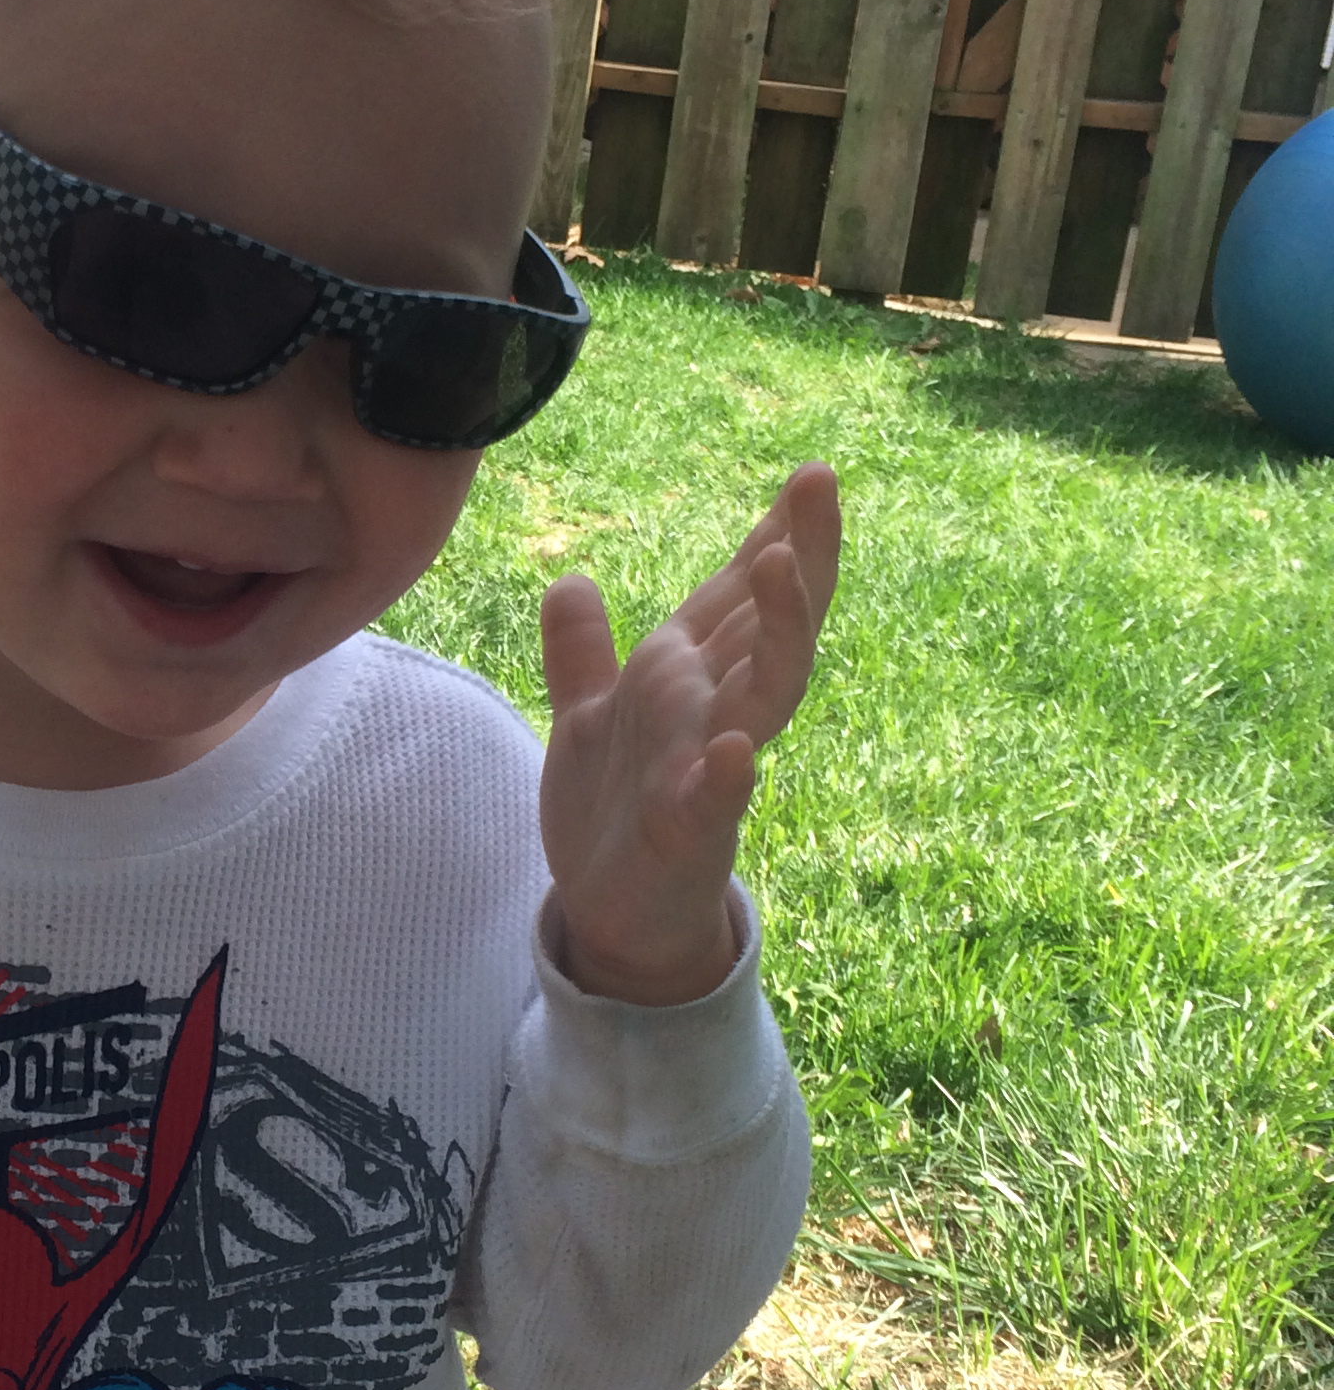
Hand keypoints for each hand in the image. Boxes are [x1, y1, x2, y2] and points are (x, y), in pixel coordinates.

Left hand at [537, 463, 839, 1003]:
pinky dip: (728, 774)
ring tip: (779, 564)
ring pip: (766, 692)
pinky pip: (715, 798)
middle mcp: (713, 711)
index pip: (739, 594)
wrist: (610, 914)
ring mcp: (708, 769)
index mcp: (688, 678)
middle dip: (800, 553)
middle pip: (771, 621)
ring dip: (779, 631)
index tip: (807, 474)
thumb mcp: (586, 717)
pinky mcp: (688, 832)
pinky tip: (738, 749)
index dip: (772, 535)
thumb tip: (570, 579)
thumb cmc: (614, 813)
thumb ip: (580, 652)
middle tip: (819, 479)